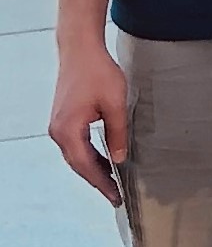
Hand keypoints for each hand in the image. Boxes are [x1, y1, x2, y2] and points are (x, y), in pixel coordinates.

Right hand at [47, 39, 130, 201]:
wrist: (80, 50)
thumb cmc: (97, 72)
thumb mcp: (115, 103)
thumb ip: (117, 133)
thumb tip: (119, 158)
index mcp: (68, 131)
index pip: (86, 166)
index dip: (102, 183)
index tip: (115, 196)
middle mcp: (58, 132)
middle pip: (78, 165)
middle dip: (97, 180)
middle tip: (115, 195)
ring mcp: (58, 126)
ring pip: (76, 156)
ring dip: (93, 168)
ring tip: (112, 181)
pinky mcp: (62, 120)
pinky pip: (75, 145)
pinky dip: (89, 155)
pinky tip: (103, 159)